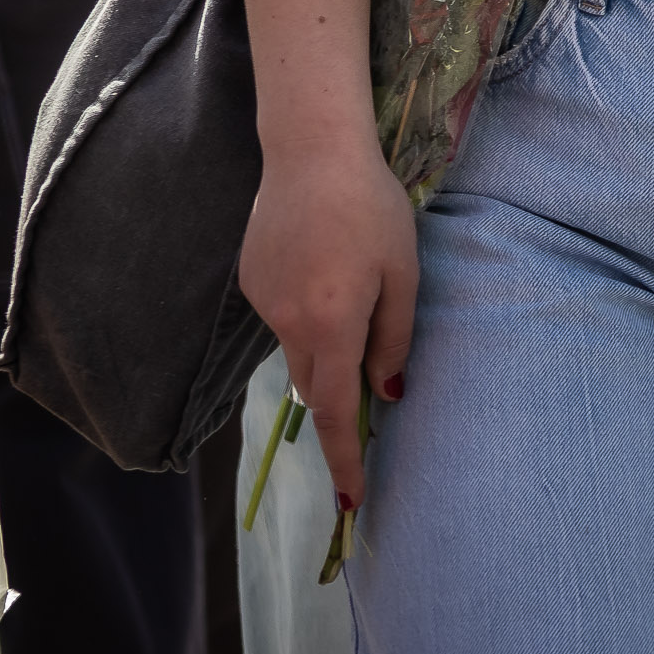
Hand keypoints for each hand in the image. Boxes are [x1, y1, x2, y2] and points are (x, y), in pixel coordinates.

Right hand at [242, 138, 420, 515]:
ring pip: (299, 351)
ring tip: (353, 281)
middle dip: (341, 396)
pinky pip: (284, 317)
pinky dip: (307, 310)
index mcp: (332, 327)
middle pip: (316, 387)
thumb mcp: (403, 272)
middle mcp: (289, 325)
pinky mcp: (250, 282)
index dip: (345, 460)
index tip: (351, 501)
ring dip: (325, 344)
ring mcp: (263, 304)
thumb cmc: (371, 208)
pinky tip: (324, 261)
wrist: (311, 152)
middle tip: (374, 371)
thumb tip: (388, 392)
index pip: (338, 414)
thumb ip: (394, 337)